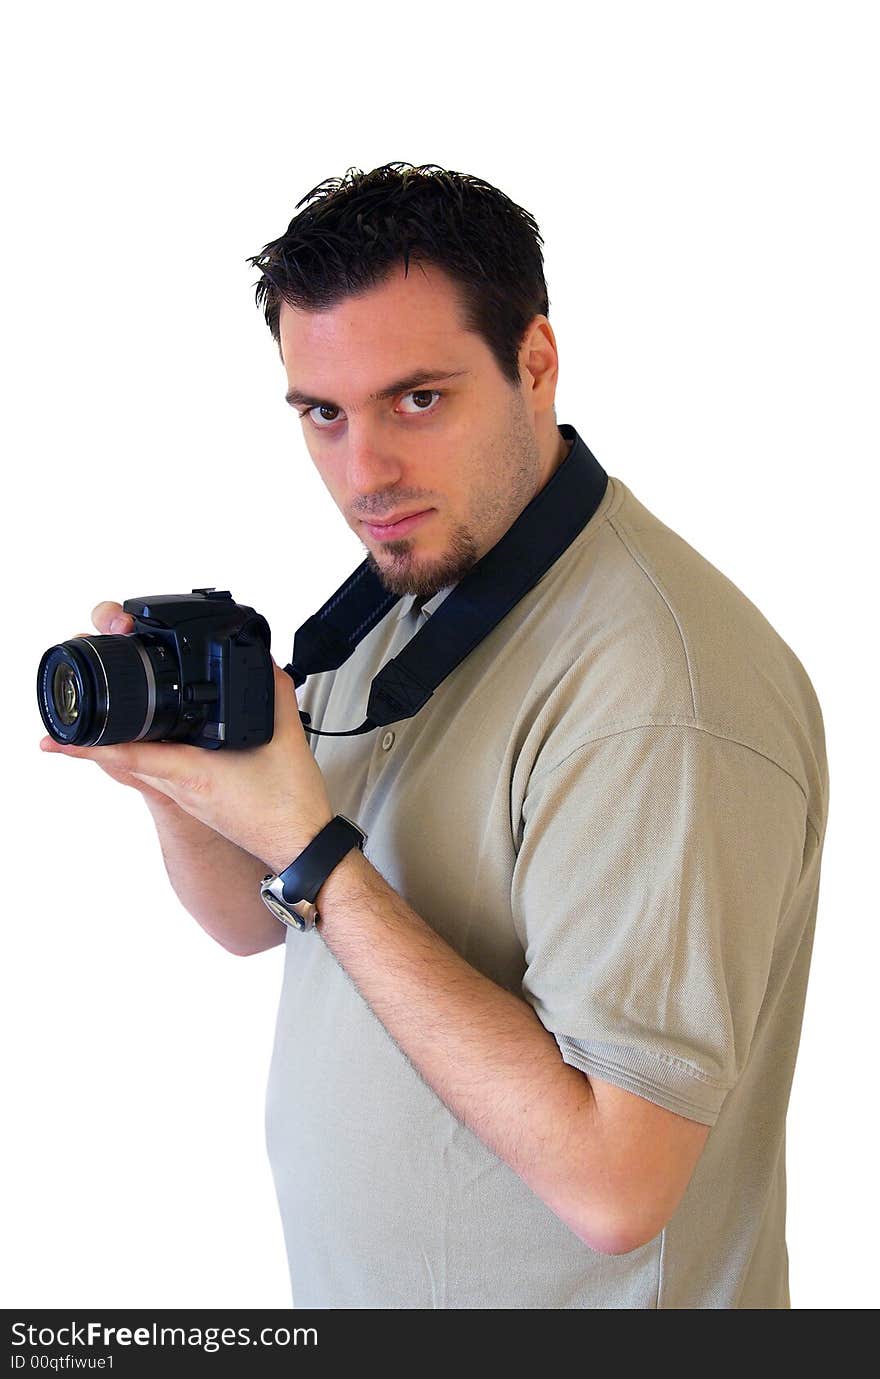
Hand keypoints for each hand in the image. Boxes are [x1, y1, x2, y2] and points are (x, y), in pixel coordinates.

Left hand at [39, 608, 333, 871]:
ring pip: (140, 768)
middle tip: (59, 731)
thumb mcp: (287, 739)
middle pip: (124, 761)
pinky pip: (159, 775)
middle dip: (93, 741)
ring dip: (115, 748)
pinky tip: (149, 746)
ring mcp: (187, 797)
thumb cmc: (289, 808)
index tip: (61, 738)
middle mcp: (182, 787)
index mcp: (194, 773)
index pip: (130, 754)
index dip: (92, 745)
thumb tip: (263, 664)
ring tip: (91, 732)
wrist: (300, 848)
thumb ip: (274, 692)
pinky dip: (143, 758)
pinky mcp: (197, 801)